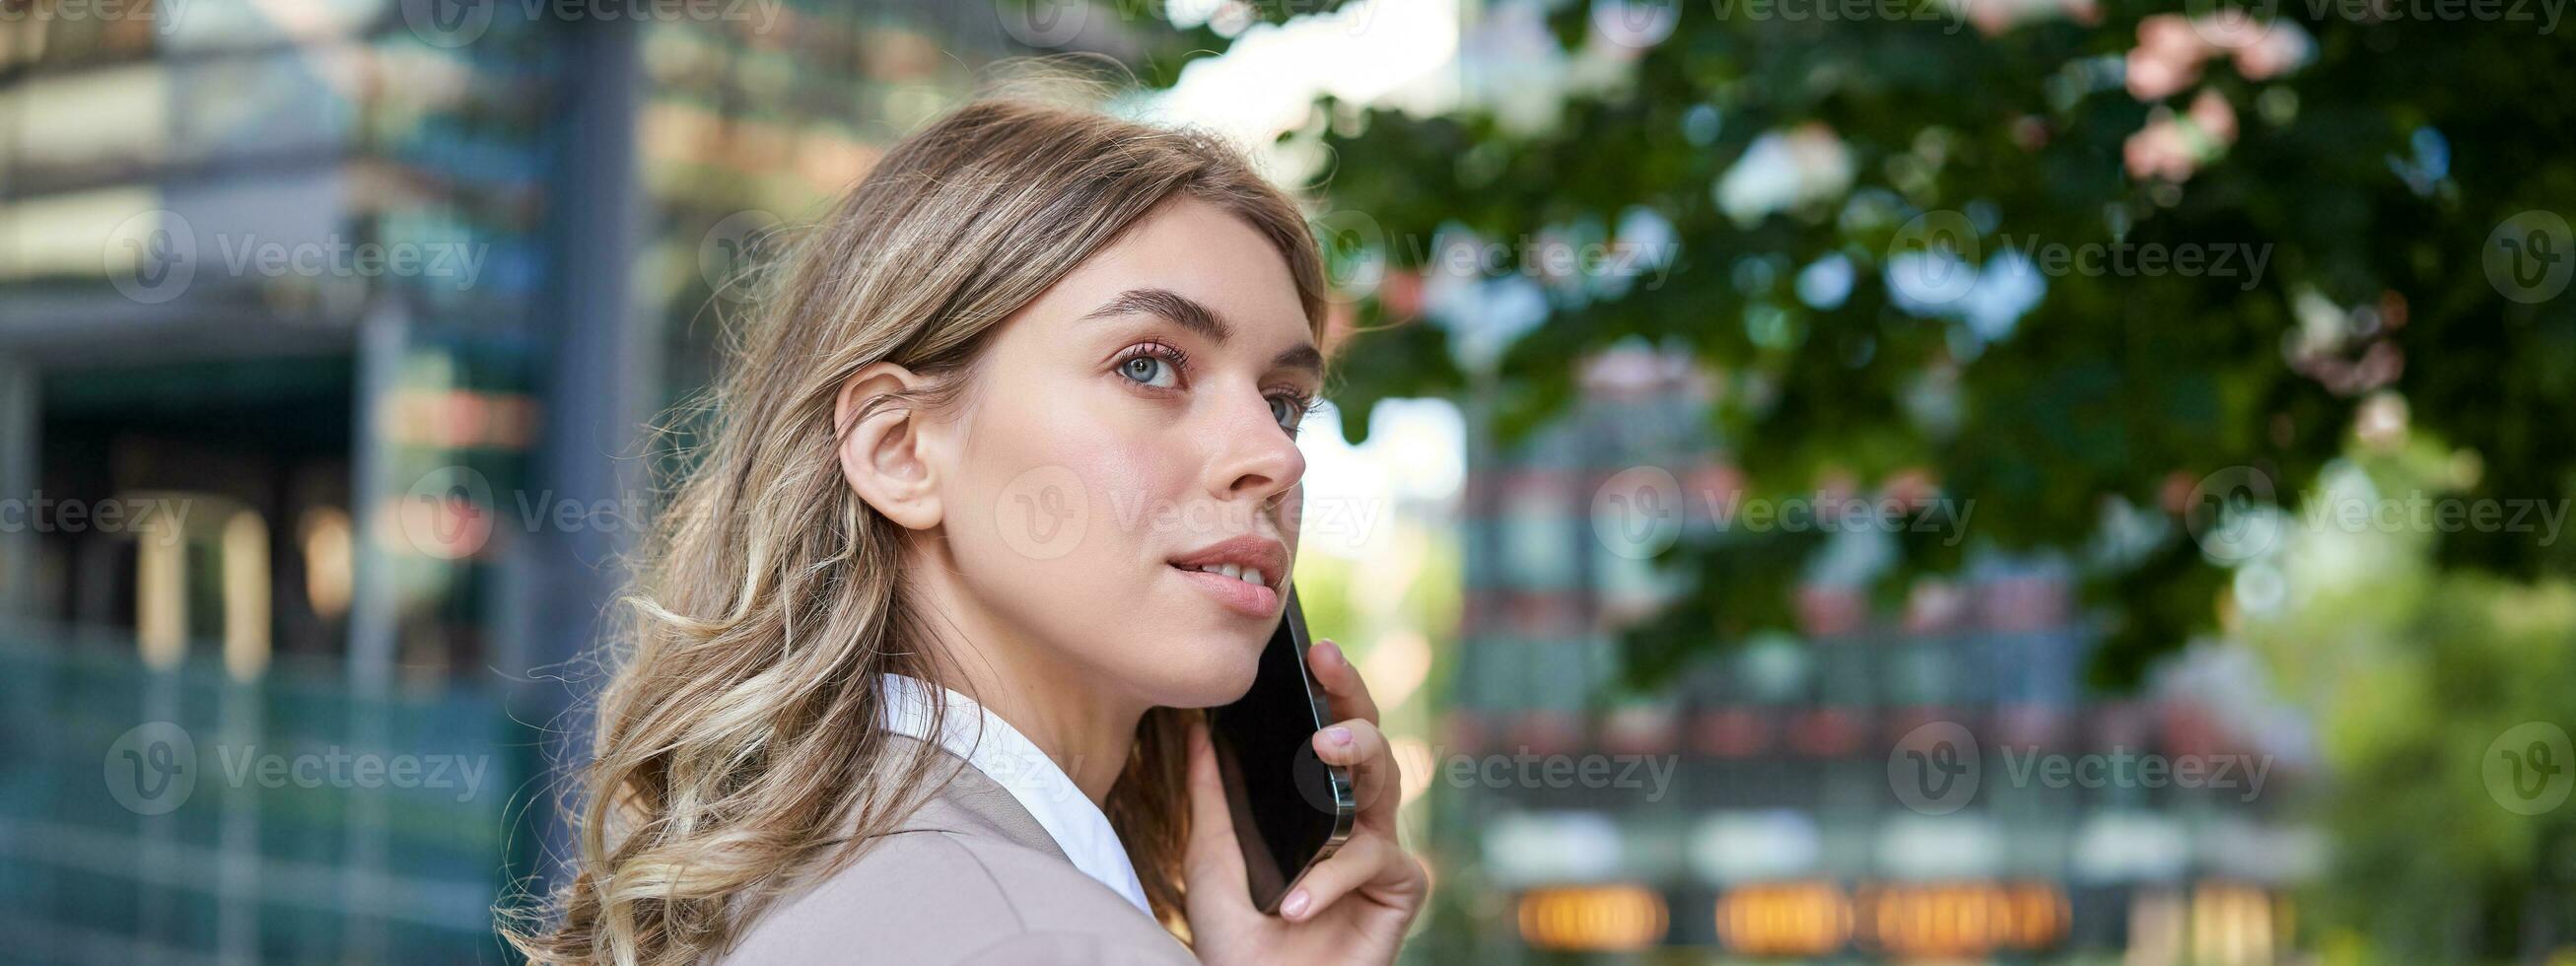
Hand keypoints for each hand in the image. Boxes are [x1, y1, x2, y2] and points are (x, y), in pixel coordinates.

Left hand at [1181, 638, 1427, 965]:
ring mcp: (1381, 853)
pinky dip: (1331, 878)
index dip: (1331, 687)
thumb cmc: (1237, 938)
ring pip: (1387, 783)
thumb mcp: (1211, 856)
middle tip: (1328, 664)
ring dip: (1357, 756)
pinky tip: (1294, 901)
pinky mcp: (1401, 891)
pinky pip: (1374, 861)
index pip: (1330, 731)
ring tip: (1323, 748)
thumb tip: (1196, 727)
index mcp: (1318, 805)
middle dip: (1353, 694)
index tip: (1314, 647)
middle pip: (1372, 741)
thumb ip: (1211, 794)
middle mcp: (1357, 821)